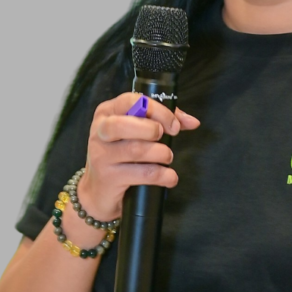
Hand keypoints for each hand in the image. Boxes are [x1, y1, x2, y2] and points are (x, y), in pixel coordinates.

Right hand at [79, 92, 199, 219]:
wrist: (99, 191)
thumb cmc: (121, 156)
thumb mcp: (136, 133)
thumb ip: (163, 121)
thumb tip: (192, 121)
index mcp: (107, 112)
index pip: (131, 100)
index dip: (157, 110)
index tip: (173, 124)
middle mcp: (100, 131)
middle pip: (126, 124)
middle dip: (153, 130)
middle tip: (165, 139)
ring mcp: (101, 155)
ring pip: (136, 150)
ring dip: (161, 154)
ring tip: (167, 158)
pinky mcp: (108, 178)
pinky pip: (142, 174)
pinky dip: (162, 175)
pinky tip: (169, 177)